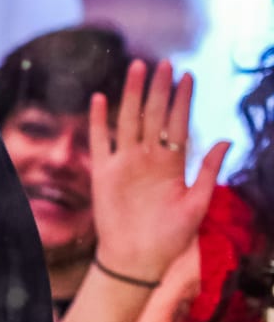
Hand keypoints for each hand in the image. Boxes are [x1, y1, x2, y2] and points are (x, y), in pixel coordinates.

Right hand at [89, 59, 228, 282]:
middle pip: (154, 115)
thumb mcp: (198, 203)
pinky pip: (100, 141)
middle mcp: (148, 158)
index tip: (188, 75)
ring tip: (137, 69)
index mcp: (173, 164)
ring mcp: (125, 163)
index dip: (183, 100)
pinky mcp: (103, 173)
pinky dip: (99, 120)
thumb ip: (208, 171)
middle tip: (164, 62)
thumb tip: (224, 140)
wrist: (137, 259)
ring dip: (132, 94)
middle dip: (159, 89)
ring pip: (129, 120)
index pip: (178, 123)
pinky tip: (100, 98)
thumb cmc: (170, 237)